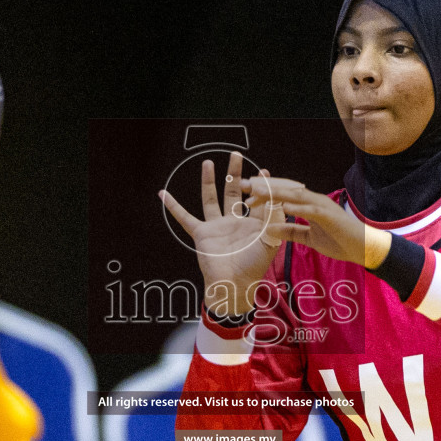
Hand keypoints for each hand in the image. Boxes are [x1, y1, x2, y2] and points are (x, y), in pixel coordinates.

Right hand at [160, 152, 282, 316]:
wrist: (234, 284)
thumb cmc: (254, 267)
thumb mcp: (269, 240)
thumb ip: (273, 218)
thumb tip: (277, 196)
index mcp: (253, 225)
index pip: (257, 199)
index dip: (261, 185)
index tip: (263, 170)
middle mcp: (234, 223)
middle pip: (233, 192)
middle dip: (234, 174)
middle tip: (235, 155)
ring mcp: (217, 227)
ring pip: (211, 199)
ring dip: (208, 181)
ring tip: (208, 162)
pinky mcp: (201, 234)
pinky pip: (185, 218)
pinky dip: (173, 206)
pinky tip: (163, 194)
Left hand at [242, 176, 381, 266]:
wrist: (363, 248)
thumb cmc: (339, 242)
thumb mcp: (308, 238)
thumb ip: (290, 232)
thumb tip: (270, 230)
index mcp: (307, 205)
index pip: (282, 196)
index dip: (263, 194)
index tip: (245, 195)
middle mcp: (313, 200)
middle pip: (284, 190)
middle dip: (263, 188)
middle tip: (242, 185)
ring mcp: (322, 206)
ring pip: (295, 195)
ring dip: (275, 193)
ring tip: (257, 192)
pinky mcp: (329, 215)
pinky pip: (310, 209)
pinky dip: (297, 207)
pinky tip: (283, 207)